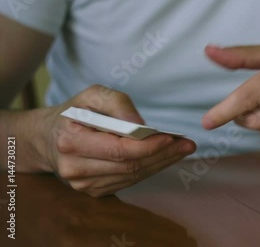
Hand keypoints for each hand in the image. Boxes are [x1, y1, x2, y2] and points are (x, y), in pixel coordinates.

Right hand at [36, 85, 195, 196]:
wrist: (47, 138)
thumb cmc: (74, 112)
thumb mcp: (91, 95)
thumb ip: (116, 102)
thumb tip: (140, 124)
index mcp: (71, 141)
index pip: (119, 150)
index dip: (148, 146)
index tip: (172, 137)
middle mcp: (75, 168)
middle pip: (130, 166)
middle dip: (163, 155)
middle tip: (188, 145)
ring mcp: (83, 184)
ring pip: (132, 176)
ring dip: (161, 163)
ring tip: (183, 150)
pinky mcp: (93, 191)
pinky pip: (128, 182)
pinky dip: (150, 169)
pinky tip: (165, 158)